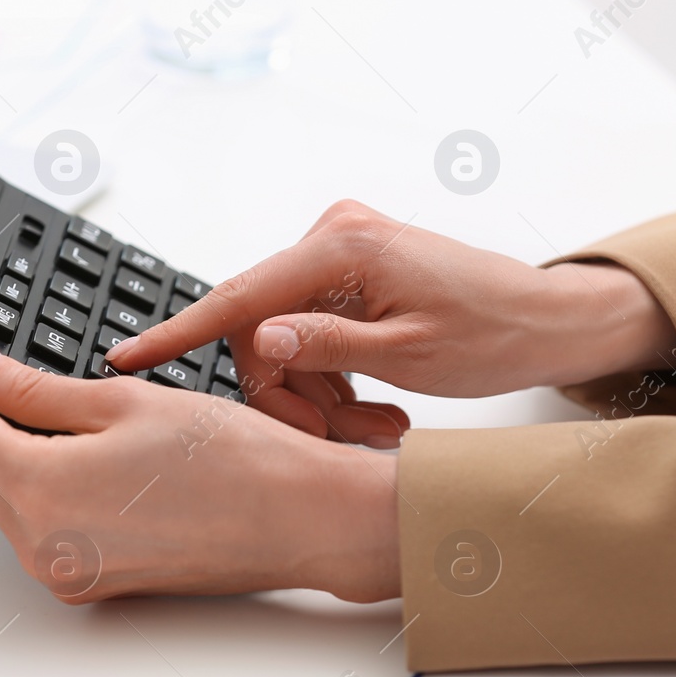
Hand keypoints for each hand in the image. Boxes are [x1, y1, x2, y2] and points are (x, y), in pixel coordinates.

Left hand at [0, 335, 400, 602]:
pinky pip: (29, 518)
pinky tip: (27, 443)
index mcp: (41, 492)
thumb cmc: (237, 460)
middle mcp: (41, 543)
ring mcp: (64, 568)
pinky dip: (18, 477)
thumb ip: (31, 390)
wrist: (302, 521)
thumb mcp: (123, 402)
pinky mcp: (89, 578)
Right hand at [108, 200, 675, 437]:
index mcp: (345, 246)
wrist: (548, 320)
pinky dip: (334, 378)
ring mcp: (343, 254)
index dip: (179, 333)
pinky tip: (373, 407)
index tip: (127, 357)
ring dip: (319, 395)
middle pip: (262, 330)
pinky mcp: (354, 275)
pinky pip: (314, 334)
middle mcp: (336, 238)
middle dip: (290, 395)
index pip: (240, 296)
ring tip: (375, 429)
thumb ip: (327, 345)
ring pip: (287, 340)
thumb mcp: (410, 353)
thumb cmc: (496, 332)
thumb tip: (258, 340)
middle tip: (339, 438)